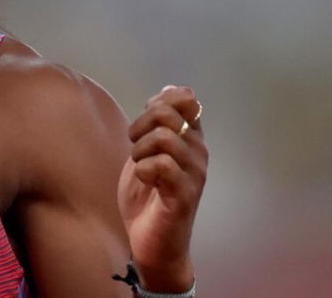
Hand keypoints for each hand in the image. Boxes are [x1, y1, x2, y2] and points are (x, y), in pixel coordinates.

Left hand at [118, 85, 206, 291]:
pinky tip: (144, 181)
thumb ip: (156, 123)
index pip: (185, 98)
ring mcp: (194, 173)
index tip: (143, 127)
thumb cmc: (147, 196)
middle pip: (168, 113)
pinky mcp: (185, 195)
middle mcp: (198, 152)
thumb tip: (170, 90)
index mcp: (190, 138)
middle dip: (139, 125)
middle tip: (134, 147)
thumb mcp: (146, 151)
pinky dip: (144, 169)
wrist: (150, 240)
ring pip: (164, 137)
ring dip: (140, 150)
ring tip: (140, 167)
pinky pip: (163, 165)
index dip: (156, 104)